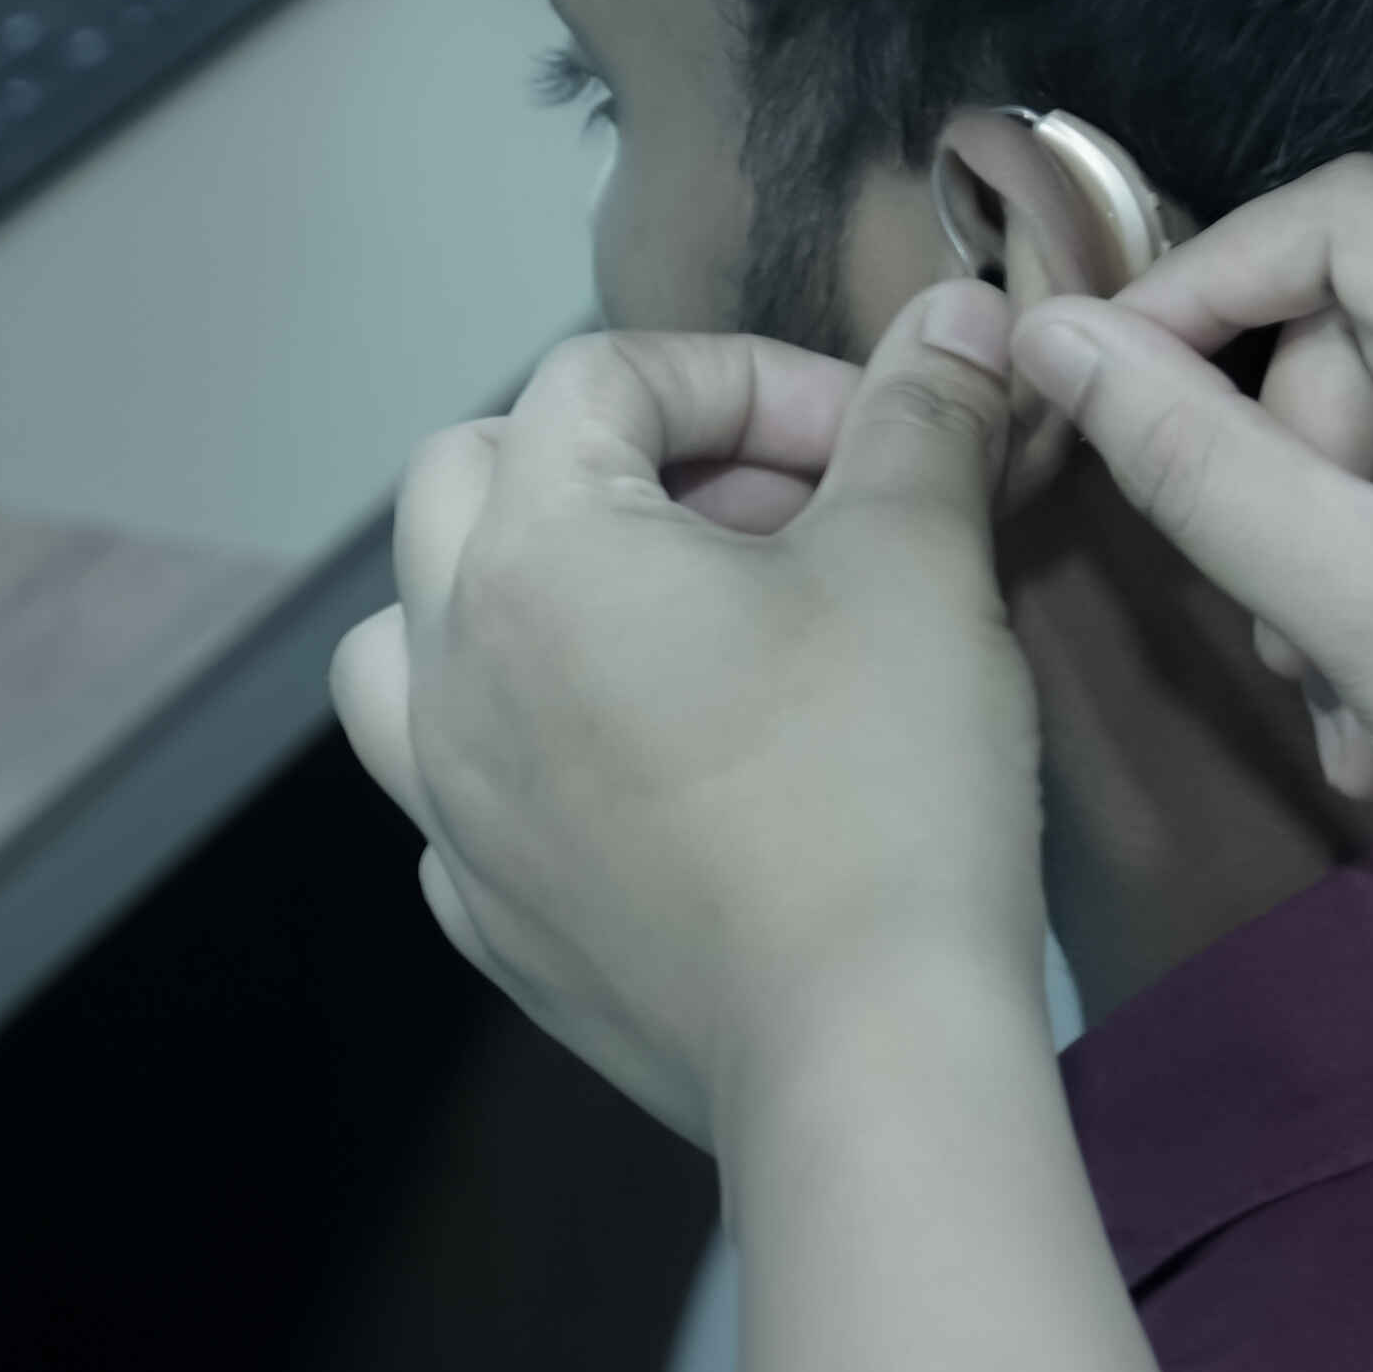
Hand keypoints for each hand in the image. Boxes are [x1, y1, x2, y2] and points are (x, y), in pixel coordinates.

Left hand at [331, 285, 1054, 1144]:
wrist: (861, 1053)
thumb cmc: (882, 792)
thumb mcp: (919, 559)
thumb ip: (922, 417)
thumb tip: (956, 318)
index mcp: (535, 555)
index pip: (604, 377)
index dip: (748, 378)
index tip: (864, 436)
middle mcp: (452, 672)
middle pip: (474, 477)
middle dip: (625, 460)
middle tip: (777, 512)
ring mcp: (451, 809)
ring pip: (417, 637)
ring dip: (527, 590)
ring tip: (673, 618)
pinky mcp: (492, 919)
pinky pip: (467, 782)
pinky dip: (539, 737)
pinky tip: (662, 762)